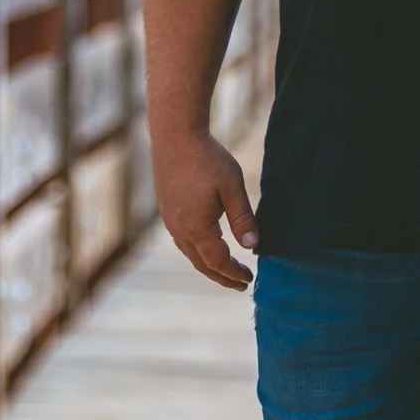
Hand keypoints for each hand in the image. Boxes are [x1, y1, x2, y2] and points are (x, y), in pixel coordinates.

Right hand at [155, 130, 258, 288]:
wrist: (175, 136)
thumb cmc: (207, 159)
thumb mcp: (232, 188)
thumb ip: (243, 219)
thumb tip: (253, 247)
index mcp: (197, 228)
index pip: (218, 262)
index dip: (234, 273)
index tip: (250, 279)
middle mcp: (179, 229)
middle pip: (202, 264)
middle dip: (222, 277)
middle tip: (241, 284)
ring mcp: (170, 221)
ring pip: (191, 254)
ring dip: (209, 265)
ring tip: (226, 270)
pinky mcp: (167, 210)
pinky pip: (183, 241)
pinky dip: (198, 252)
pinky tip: (207, 246)